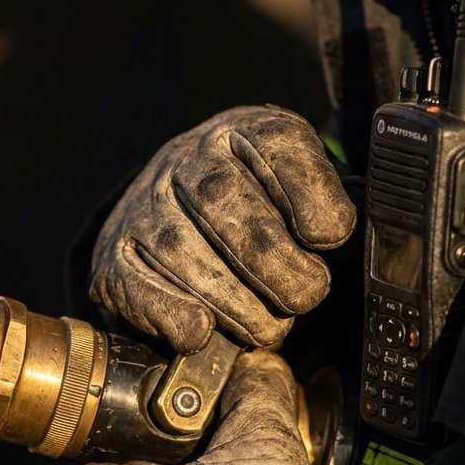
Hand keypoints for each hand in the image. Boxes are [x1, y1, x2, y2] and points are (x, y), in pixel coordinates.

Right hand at [90, 106, 354, 353]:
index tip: (329, 237)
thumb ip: (325, 210)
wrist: (166, 215)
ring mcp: (144, 208)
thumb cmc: (250, 211)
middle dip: (277, 265)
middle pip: (227, 206)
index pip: (278, 147)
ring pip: (185, 255)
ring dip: (237, 305)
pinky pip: (141, 287)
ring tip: (267, 327)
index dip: (311, 196)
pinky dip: (174, 315)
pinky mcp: (115, 257)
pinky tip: (202, 330)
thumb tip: (350, 244)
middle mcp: (186, 161)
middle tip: (305, 296)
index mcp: (243, 133)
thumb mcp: (295, 191)